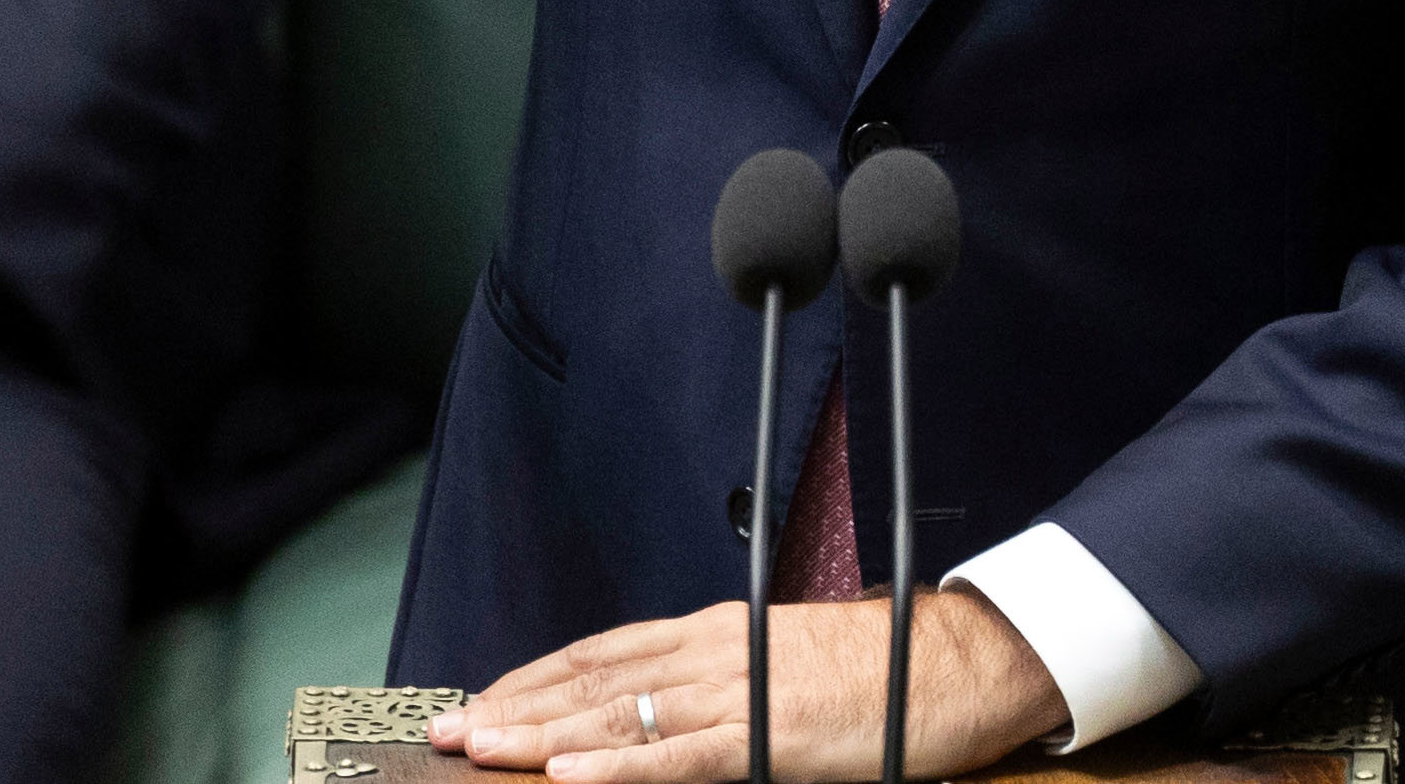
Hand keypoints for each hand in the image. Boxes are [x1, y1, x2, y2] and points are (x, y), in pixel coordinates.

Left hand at [427, 591, 1064, 780]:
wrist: (958, 662)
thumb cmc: (882, 671)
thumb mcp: (785, 666)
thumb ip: (723, 685)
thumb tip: (667, 712)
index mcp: (716, 634)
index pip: (603, 652)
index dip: (536, 676)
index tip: (482, 697)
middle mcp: (712, 652)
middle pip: (593, 679)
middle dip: (514, 705)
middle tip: (446, 729)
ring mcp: (737, 693)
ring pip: (618, 715)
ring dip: (541, 733)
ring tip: (479, 748)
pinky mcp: (769, 738)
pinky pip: (680, 758)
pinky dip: (620, 769)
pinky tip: (571, 777)